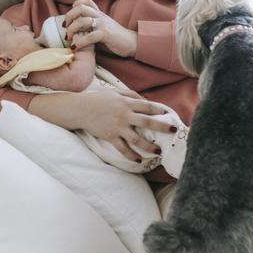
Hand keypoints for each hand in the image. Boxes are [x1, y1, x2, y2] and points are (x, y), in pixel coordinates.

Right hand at [50, 89, 174, 161]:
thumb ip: (130, 95)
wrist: (80, 109)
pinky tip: (139, 161)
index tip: (168, 114)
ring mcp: (118, 127)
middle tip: (173, 130)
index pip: (147, 107)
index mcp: (127, 103)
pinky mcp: (110, 137)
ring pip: (137, 139)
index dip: (159, 110)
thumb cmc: (97, 99)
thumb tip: (145, 100)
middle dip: (162, 127)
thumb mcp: (115, 92)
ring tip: (158, 151)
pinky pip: (123, 148)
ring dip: (149, 146)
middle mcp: (125, 115)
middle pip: (148, 122)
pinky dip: (131, 156)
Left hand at [64, 0, 136, 56]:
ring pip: (82, 21)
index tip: (69, 19)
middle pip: (80, 8)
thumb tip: (75, 31)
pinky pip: (89, 37)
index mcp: (99, 14)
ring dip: (72, 30)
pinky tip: (75, 47)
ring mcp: (103, 24)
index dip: (74, 7)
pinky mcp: (106, 34)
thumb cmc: (115, 38)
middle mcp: (100, 16)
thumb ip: (91, 26)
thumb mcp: (103, 28)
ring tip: (69, 39)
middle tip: (65, 28)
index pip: (86, 2)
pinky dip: (79, 43)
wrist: (132, 43)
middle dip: (69, 17)